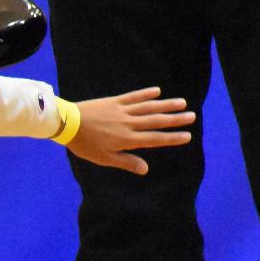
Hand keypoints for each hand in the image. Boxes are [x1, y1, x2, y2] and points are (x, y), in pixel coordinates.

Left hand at [66, 88, 194, 173]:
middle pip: (156, 121)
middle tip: (192, 116)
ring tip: (182, 102)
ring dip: (166, 104)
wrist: (67, 123)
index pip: (155, 139)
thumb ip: (126, 162)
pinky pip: (133, 96)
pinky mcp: (114, 101)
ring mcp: (122, 110)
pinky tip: (157, 91)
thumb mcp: (105, 158)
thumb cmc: (85, 144)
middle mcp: (129, 123)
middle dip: (175, 119)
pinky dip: (145, 93)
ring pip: (148, 107)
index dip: (172, 138)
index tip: (187, 136)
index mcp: (127, 139)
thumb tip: (146, 169)